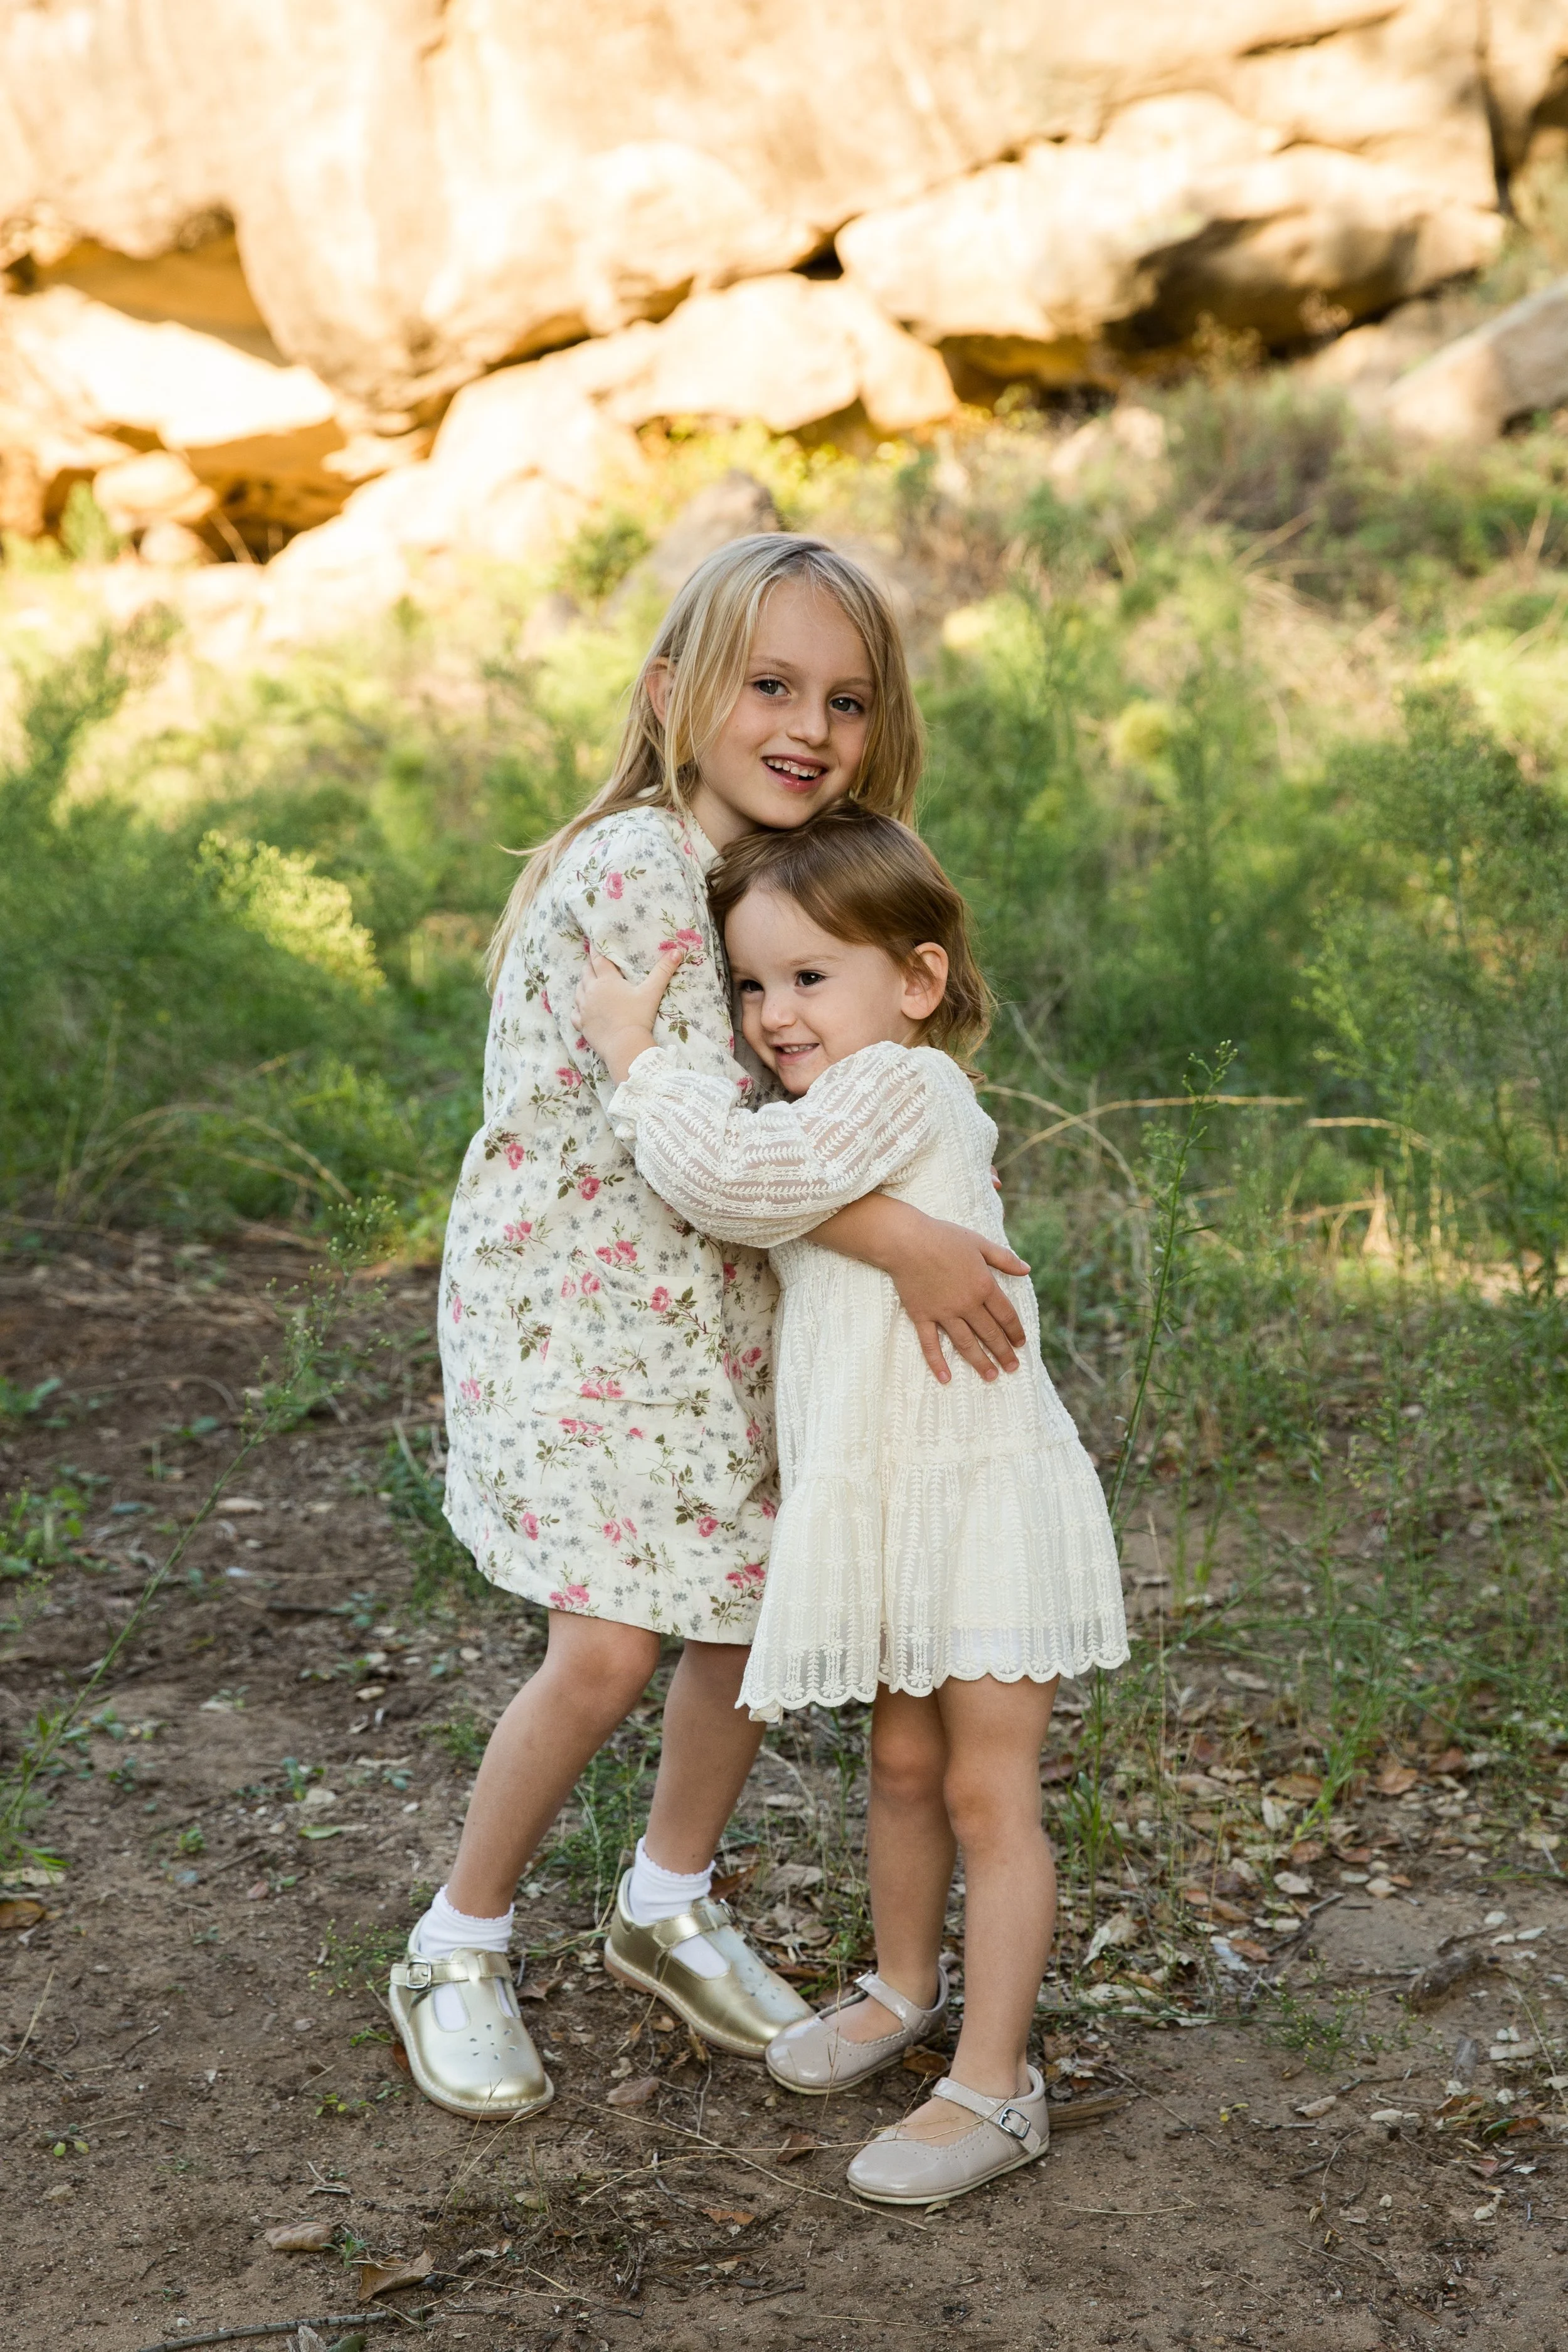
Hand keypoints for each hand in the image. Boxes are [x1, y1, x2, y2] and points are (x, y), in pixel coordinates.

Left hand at [573, 943, 683, 1081]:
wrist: (625, 1046)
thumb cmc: (638, 1017)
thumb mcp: (652, 992)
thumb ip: (663, 971)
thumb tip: (677, 951)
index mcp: (607, 981)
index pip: (598, 960)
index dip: (596, 950)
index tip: (593, 943)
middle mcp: (591, 991)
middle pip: (585, 973)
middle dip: (589, 966)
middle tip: (593, 964)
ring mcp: (584, 1008)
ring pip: (578, 991)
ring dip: (582, 985)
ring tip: (587, 984)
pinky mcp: (582, 1024)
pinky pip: (574, 1013)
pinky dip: (577, 1009)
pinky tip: (580, 1010)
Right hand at [814, 1196, 1029, 1384]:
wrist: (907, 1241)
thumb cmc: (944, 1237)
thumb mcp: (980, 1243)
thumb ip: (1004, 1259)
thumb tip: (1027, 1269)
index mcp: (984, 1285)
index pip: (1006, 1315)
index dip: (1015, 1331)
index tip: (1021, 1344)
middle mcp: (967, 1304)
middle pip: (990, 1333)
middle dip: (1003, 1352)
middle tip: (1012, 1368)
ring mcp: (944, 1312)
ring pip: (966, 1343)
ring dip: (980, 1362)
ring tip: (991, 1376)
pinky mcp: (922, 1316)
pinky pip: (931, 1343)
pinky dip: (937, 1362)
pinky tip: (946, 1378)